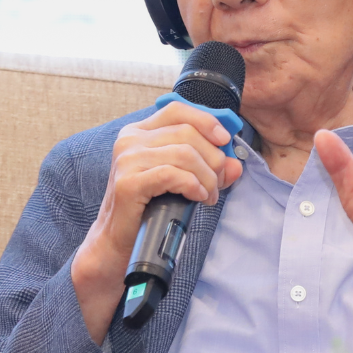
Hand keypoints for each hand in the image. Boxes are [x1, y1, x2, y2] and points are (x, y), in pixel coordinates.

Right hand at [71, 101, 244, 341]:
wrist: (118, 243)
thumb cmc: (148, 210)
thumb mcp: (180, 182)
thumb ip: (207, 169)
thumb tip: (235, 164)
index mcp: (139, 132)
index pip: (178, 110)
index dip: (206, 121)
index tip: (224, 140)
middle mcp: (129, 140)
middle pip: (187, 133)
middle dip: (213, 159)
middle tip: (218, 182)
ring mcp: (126, 160)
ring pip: (184, 154)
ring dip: (206, 177)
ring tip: (209, 196)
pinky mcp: (129, 182)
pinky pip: (173, 174)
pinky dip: (193, 185)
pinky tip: (198, 197)